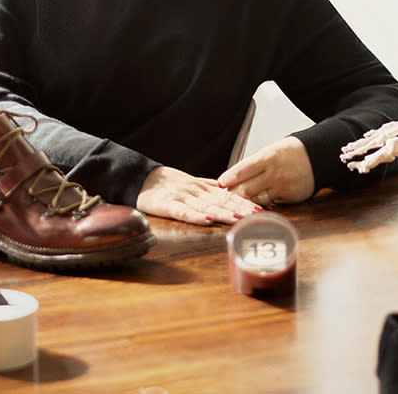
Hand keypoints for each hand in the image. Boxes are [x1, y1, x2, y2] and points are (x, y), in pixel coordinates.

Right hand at [136, 166, 260, 225]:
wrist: (137, 177)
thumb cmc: (164, 183)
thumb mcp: (189, 183)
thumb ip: (207, 187)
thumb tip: (226, 190)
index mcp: (201, 187)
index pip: (226, 195)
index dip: (243, 202)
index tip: (260, 208)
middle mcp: (195, 191)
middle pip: (221, 201)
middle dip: (240, 208)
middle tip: (257, 215)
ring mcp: (181, 197)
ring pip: (206, 206)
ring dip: (224, 213)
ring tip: (240, 219)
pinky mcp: (166, 205)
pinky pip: (183, 211)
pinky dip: (195, 216)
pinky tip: (207, 220)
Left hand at [217, 136, 314, 206]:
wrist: (317, 156)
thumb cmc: (289, 153)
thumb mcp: (270, 151)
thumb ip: (253, 164)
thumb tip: (233, 176)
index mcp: (266, 157)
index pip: (241, 171)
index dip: (228, 180)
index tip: (219, 184)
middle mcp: (273, 172)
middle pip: (245, 189)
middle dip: (232, 194)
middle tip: (222, 197)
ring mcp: (281, 186)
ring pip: (256, 199)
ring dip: (244, 202)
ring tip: (234, 204)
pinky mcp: (289, 197)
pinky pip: (270, 203)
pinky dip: (260, 204)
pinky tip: (253, 205)